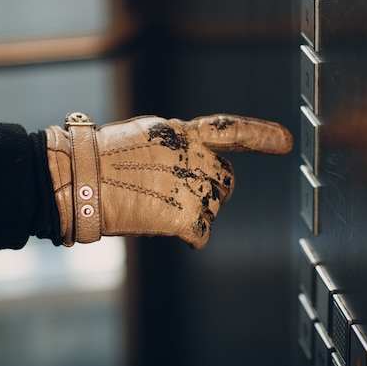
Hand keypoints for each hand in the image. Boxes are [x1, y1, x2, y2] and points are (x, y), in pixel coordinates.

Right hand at [45, 112, 291, 248]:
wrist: (80, 177)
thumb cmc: (101, 158)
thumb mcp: (142, 136)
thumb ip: (174, 146)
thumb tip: (190, 161)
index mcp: (181, 132)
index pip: (229, 131)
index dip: (260, 135)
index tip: (286, 141)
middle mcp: (194, 156)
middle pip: (225, 181)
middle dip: (210, 191)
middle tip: (177, 196)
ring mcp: (193, 185)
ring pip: (212, 208)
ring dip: (192, 213)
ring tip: (154, 207)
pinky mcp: (186, 216)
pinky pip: (200, 234)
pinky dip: (188, 235)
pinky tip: (162, 226)